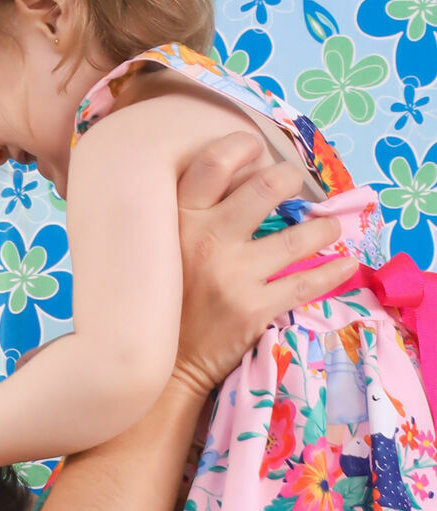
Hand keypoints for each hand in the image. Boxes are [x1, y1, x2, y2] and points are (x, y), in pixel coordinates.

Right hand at [174, 132, 356, 395]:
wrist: (165, 362)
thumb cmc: (170, 298)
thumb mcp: (167, 246)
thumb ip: (195, 212)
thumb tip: (248, 177)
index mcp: (180, 218)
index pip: (215, 163)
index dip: (243, 147)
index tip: (259, 151)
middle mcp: (206, 239)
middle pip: (265, 186)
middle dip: (292, 178)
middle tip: (299, 185)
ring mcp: (232, 274)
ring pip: (297, 237)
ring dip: (324, 227)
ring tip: (332, 226)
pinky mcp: (253, 308)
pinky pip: (306, 283)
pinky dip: (333, 271)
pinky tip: (345, 264)